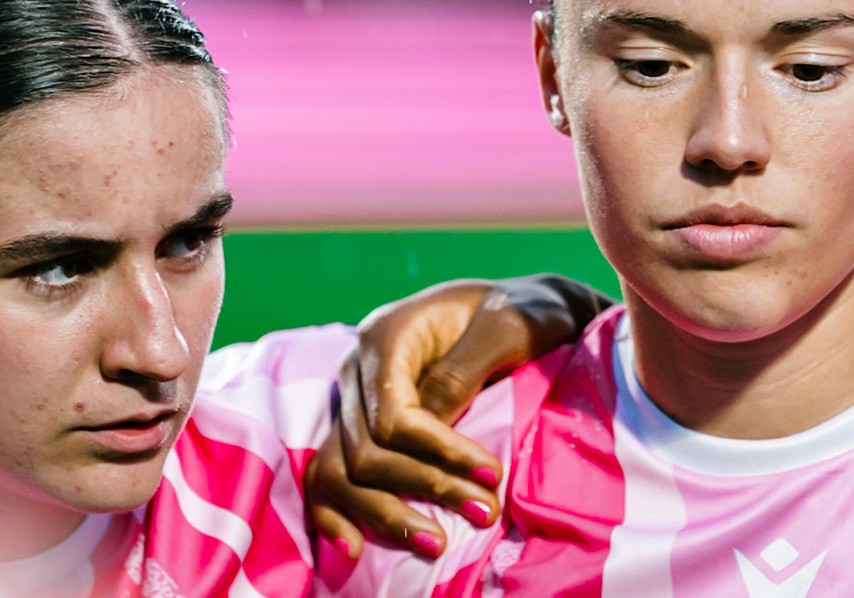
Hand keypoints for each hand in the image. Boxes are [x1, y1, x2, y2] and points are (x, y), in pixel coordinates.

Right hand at [304, 275, 611, 559]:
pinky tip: (356, 546)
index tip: (492, 475)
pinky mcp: (362, 423)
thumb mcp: (505, 327)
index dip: (439, 454)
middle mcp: (358, 367)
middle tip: (484, 512)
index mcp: (388, 335)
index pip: (393, 415)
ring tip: (437, 543)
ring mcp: (355, 397)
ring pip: (345, 469)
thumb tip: (430, 423)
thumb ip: (461, 371)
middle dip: (425, 487)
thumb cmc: (521, 311)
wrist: (523, 307)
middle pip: (368, 450)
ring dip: (388, 514)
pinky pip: (331, 471)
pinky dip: (339, 511)